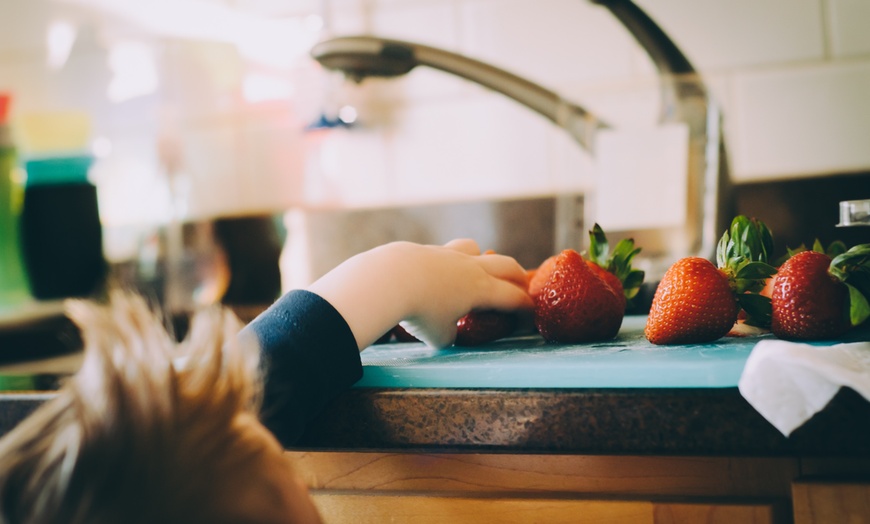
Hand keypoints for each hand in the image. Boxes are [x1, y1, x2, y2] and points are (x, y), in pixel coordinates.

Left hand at [307, 239, 532, 348]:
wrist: (389, 280)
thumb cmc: (419, 312)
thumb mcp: (439, 336)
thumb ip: (449, 335)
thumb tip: (447, 332)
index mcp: (481, 289)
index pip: (514, 297)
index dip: (526, 308)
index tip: (530, 316)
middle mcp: (470, 268)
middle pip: (505, 265)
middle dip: (517, 277)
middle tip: (521, 287)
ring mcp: (448, 255)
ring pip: (475, 249)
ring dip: (483, 259)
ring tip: (479, 270)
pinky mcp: (426, 250)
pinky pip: (446, 252)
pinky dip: (450, 262)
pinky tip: (438, 273)